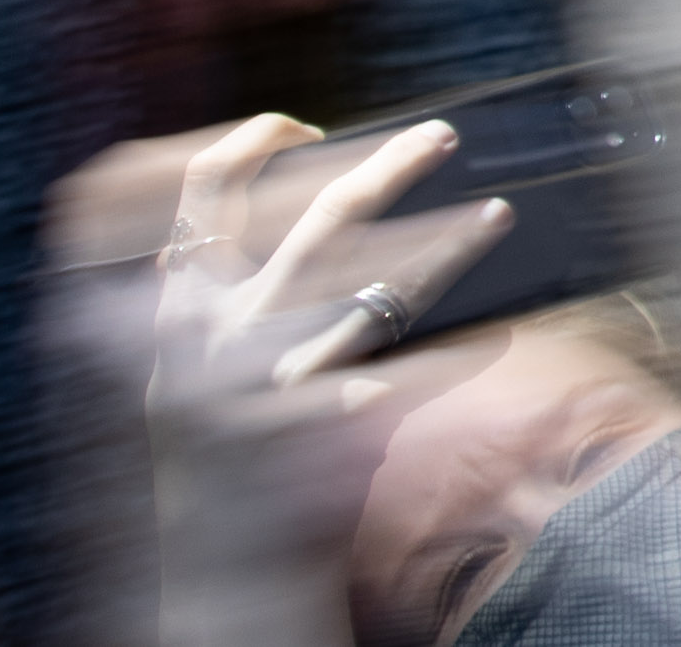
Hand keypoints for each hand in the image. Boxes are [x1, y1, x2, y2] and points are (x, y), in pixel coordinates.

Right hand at [140, 118, 509, 646]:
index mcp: (180, 306)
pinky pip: (411, 373)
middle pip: (315, 217)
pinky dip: (460, 355)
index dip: (250, 141)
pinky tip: (499, 333)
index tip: (305, 121)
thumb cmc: (217, 442)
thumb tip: (312, 201)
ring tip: (500, 213)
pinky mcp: (321, 427)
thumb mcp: (190, 359)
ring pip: (379, 285)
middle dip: (386, 166)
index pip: (200, 191)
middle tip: (441, 133)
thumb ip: (226, 287)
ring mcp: (272, 380)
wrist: (213, 560)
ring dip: (447, 244)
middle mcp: (220, 333)